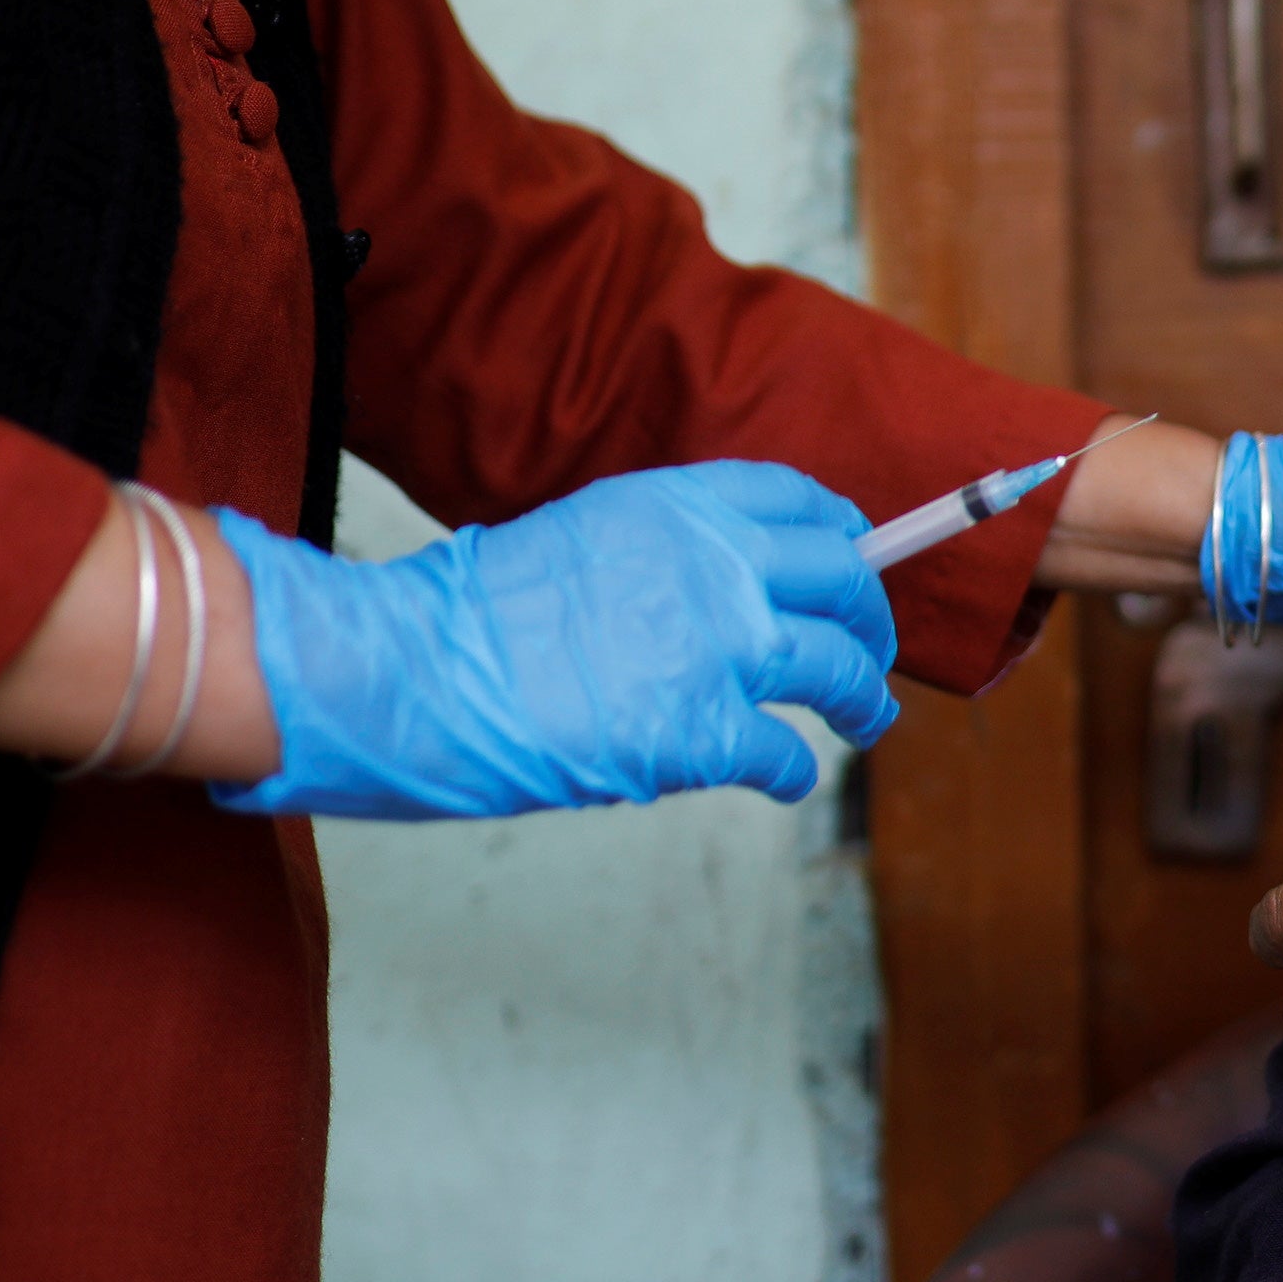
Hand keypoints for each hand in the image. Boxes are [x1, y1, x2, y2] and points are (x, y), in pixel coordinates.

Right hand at [207, 461, 899, 819]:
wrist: (410, 670)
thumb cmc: (467, 618)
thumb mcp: (576, 539)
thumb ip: (654, 553)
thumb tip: (711, 589)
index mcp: (675, 506)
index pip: (799, 501)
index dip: (843, 534)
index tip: (857, 555)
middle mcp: (713, 565)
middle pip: (842, 582)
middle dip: (871, 622)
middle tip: (872, 656)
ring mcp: (715, 648)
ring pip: (838, 670)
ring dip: (862, 701)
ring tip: (865, 720)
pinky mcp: (698, 731)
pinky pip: (784, 753)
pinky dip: (793, 773)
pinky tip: (786, 780)